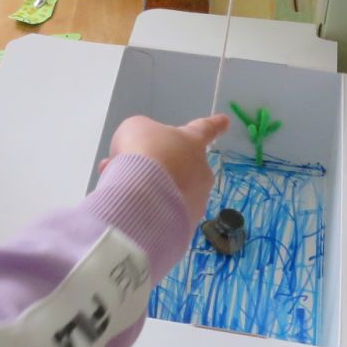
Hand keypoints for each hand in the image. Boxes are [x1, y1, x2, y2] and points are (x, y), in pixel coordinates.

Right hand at [107, 114, 229, 223]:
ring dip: (147, 188)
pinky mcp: (184, 226)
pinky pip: (163, 214)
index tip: (226, 120)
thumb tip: (141, 154)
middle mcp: (200, 171)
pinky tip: (128, 207)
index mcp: (192, 142)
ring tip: (120, 187)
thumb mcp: (135, 129)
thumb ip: (141, 136)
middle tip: (130, 167)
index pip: (205, 129)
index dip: (214, 124)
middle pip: (181, 166)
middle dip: (158, 167)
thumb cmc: (143, 151)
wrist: (143, 196)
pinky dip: (147, 209)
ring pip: (168, 191)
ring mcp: (196, 200)